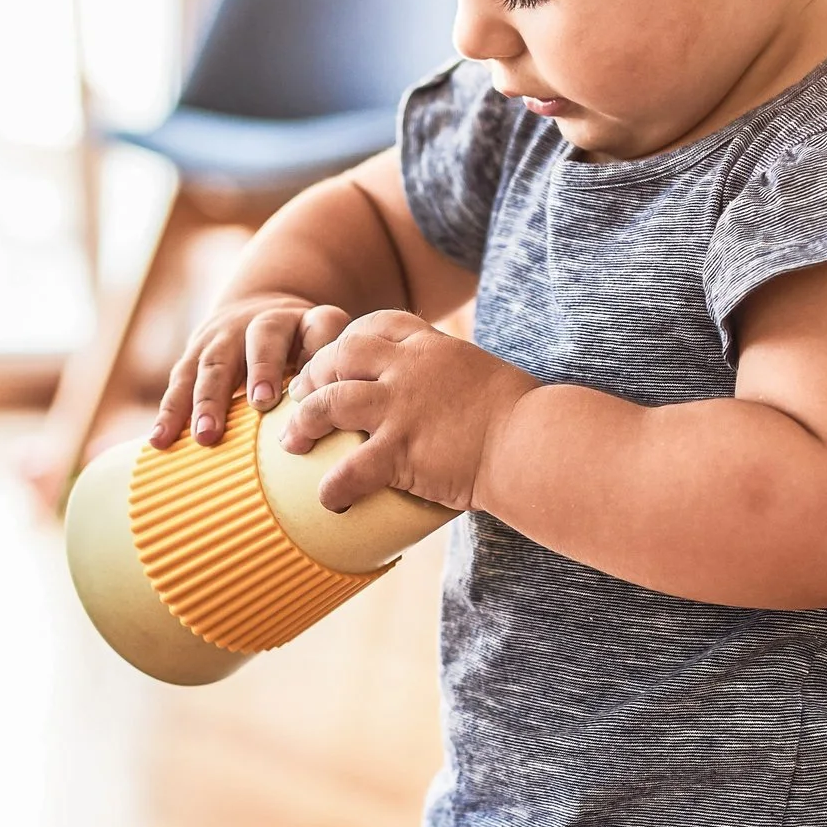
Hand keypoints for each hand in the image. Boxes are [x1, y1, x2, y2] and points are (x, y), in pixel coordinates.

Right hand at [151, 292, 351, 448]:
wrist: (257, 310)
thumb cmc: (302, 345)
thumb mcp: (324, 343)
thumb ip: (333, 366)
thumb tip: (339, 410)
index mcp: (302, 319)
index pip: (316, 326)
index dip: (316, 347)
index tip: (305, 382)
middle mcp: (258, 322)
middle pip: (258, 342)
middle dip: (258, 371)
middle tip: (259, 404)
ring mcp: (221, 336)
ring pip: (212, 363)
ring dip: (207, 401)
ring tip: (206, 437)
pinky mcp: (193, 355)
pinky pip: (178, 382)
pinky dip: (169, 412)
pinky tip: (159, 441)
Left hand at [274, 311, 532, 514]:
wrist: (535, 443)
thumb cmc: (525, 417)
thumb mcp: (485, 375)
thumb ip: (457, 376)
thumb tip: (455, 394)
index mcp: (432, 346)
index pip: (376, 325)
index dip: (348, 339)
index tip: (337, 358)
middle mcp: (410, 369)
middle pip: (341, 355)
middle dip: (314, 374)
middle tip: (300, 398)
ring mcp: (401, 408)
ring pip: (329, 402)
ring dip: (304, 422)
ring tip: (291, 443)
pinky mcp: (401, 450)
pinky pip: (350, 468)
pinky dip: (334, 486)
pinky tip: (328, 501)